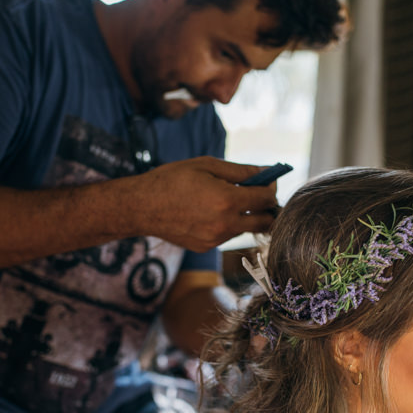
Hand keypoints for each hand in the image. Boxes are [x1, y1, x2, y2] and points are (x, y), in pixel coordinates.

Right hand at [128, 157, 279, 251]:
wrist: (142, 206)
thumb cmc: (172, 180)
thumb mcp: (207, 166)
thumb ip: (240, 171)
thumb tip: (264, 172)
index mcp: (227, 201)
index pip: (266, 198)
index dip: (271, 187)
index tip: (268, 180)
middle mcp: (225, 224)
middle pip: (264, 221)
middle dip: (266, 207)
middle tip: (258, 194)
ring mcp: (215, 239)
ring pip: (245, 229)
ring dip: (244, 215)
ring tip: (225, 199)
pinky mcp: (206, 247)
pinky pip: (226, 235)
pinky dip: (226, 224)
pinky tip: (208, 212)